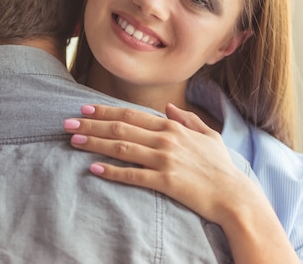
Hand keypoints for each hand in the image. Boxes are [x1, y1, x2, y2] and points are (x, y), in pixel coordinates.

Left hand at [63, 103, 248, 220]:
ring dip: (94, 143)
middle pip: (120, 127)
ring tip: (73, 141)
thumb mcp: (209, 136)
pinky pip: (132, 175)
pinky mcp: (165, 181)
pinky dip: (111, 171)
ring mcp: (164, 159)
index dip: (105, 110)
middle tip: (67, 123)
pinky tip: (93, 169)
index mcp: (173, 127)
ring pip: (121, 147)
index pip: (131, 114)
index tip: (85, 108)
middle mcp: (166, 139)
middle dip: (91, 123)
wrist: (235, 195)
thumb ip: (188, 119)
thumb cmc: (222, 167)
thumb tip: (170, 107)